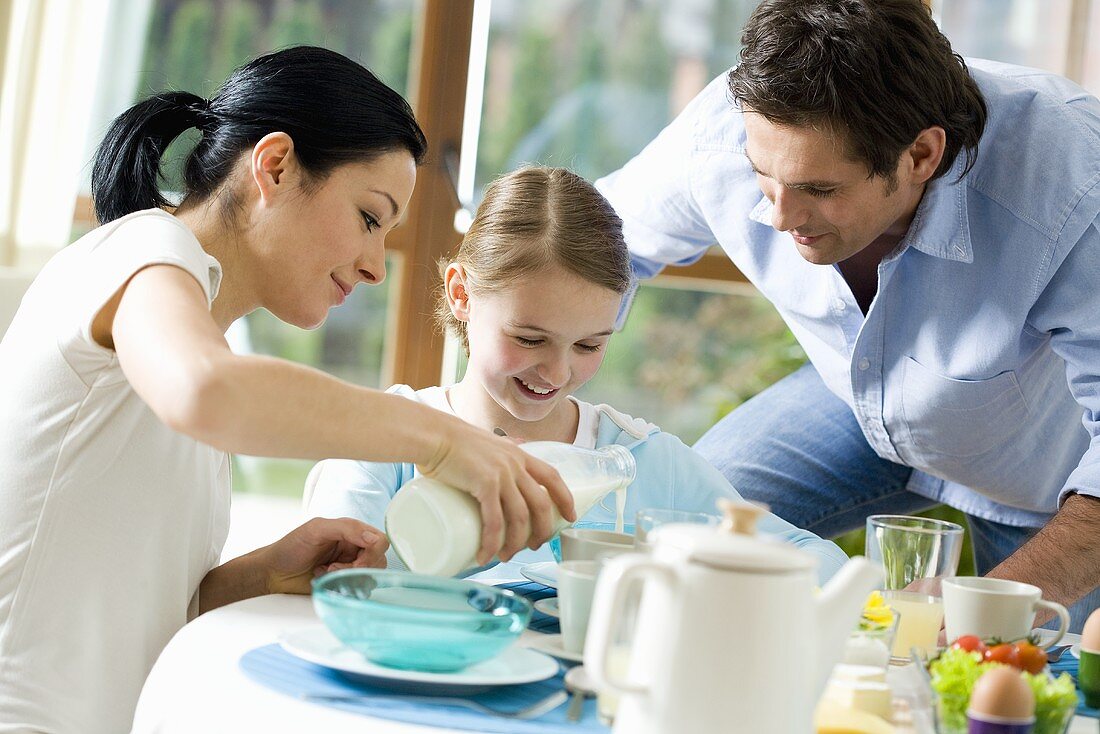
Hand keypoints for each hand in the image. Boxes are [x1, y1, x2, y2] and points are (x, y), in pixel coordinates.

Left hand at [260, 517, 388, 594]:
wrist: (273, 573)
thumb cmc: (290, 548)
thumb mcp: (316, 530)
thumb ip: (347, 528)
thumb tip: (374, 538)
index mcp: (351, 531)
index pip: (379, 540)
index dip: (372, 554)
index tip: (356, 562)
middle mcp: (354, 547)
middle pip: (379, 559)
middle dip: (359, 568)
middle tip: (334, 568)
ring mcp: (349, 565)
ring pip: (370, 575)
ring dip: (349, 577)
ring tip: (326, 572)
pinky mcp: (344, 582)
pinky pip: (359, 587)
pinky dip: (344, 586)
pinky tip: (326, 580)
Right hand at [420, 422, 575, 564]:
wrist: (433, 435)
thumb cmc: (451, 443)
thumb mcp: (484, 448)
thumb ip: (494, 460)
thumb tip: (494, 477)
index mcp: (519, 455)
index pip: (552, 477)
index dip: (565, 498)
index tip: (571, 517)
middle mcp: (515, 464)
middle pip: (542, 504)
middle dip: (543, 530)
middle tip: (534, 546)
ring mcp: (502, 474)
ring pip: (521, 517)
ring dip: (515, 543)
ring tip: (505, 556)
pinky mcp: (485, 484)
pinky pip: (495, 521)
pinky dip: (493, 542)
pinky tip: (486, 554)